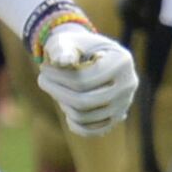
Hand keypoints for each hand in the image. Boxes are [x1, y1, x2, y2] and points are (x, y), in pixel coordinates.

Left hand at [31, 18, 140, 135]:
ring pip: (86, 117)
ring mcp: (125, 103)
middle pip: (85, 101)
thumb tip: (63, 62)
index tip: (42, 69)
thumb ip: (62, 49)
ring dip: (63, 105)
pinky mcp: (118, 117)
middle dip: (57, 92)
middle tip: (42, 80)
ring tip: (56, 90)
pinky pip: (93, 131)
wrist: (91, 55)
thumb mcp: (67, 41)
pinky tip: (66, 108)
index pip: (84, 80)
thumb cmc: (75, 46)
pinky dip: (75, 124)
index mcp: (121, 61)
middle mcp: (129, 84)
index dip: (57, 77)